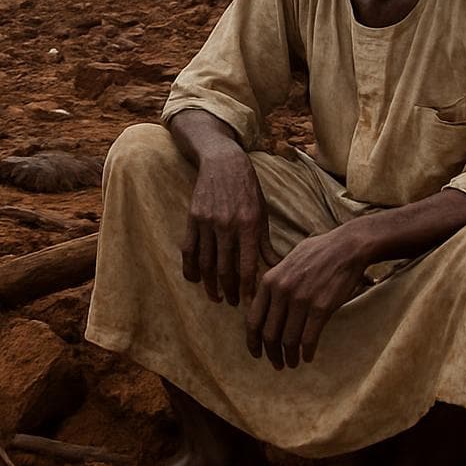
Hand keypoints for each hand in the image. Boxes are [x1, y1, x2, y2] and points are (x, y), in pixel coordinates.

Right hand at [180, 152, 281, 306]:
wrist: (223, 162)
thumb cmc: (247, 190)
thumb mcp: (262, 214)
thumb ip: (265, 243)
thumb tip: (276, 267)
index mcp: (249, 225)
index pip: (247, 265)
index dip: (247, 288)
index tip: (249, 302)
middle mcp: (228, 225)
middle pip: (225, 268)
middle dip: (229, 290)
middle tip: (233, 303)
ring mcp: (208, 221)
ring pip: (206, 262)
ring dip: (210, 284)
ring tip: (216, 296)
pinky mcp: (193, 218)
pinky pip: (189, 249)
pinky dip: (190, 268)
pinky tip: (195, 279)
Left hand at [245, 226, 371, 368]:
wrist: (347, 247)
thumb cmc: (319, 252)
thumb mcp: (287, 261)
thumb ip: (274, 282)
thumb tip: (266, 304)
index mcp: (269, 280)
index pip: (253, 319)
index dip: (253, 341)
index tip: (257, 353)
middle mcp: (281, 291)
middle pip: (269, 334)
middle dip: (271, 354)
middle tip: (276, 364)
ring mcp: (300, 300)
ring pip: (288, 340)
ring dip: (289, 357)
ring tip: (292, 364)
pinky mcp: (320, 308)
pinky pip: (308, 338)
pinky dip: (306, 352)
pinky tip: (308, 358)